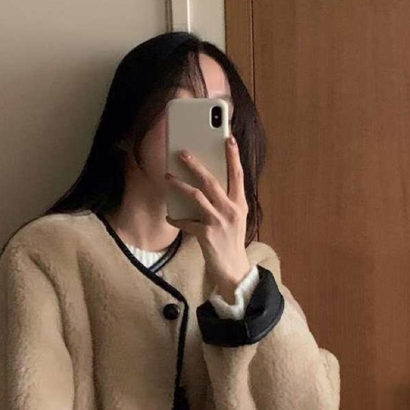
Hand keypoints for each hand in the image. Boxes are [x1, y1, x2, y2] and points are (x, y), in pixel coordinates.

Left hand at [164, 135, 250, 299]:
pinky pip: (186, 221)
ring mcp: (219, 222)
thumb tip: (208, 184)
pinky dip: (176, 218)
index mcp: (241, 204)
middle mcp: (232, 210)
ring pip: (196, 196)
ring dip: (179, 185)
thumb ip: (226, 202)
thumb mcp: (235, 219)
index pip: (238, 174)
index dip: (233, 156)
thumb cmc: (231, 242)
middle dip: (195, 165)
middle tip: (182, 153)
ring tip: (168, 178)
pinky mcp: (206, 234)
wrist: (233, 270)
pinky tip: (169, 216)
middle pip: (212, 181)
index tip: (228, 138)